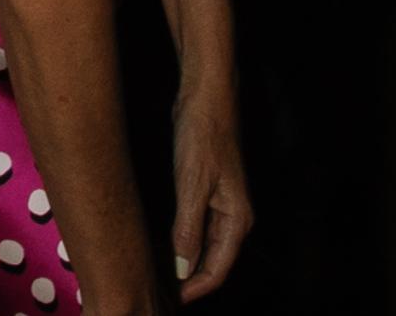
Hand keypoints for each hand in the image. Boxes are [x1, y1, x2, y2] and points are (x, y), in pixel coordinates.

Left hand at [166, 85, 253, 301]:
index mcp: (237, 219)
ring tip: (157, 275)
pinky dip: (181, 241)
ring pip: (203, 246)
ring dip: (183, 262)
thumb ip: (188, 229)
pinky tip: (161, 246)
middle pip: (212, 262)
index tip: (173, 299)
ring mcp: (221, 205)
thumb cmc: (203, 135)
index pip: (218, 269)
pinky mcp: (208, 193)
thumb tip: (183, 268)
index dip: (196, 288)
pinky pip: (196, 229)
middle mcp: (234, 217)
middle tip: (161, 291)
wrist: (207, 98)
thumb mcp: (192, 184)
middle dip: (189, 280)